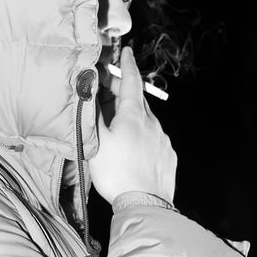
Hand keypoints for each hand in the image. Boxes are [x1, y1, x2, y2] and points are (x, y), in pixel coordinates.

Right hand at [89, 46, 177, 204]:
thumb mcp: (96, 141)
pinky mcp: (168, 157)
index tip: (127, 51)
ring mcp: (163, 141)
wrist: (145, 205)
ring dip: (133, 115)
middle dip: (125, 91)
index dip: (127, 65)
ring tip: (118, 123)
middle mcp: (152, 123)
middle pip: (138, 100)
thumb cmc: (117, 173)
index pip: (132, 81)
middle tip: (110, 89)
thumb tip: (88, 91)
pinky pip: (154, 139)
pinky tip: (133, 147)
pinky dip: (142, 135)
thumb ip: (92, 114)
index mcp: (134, 115)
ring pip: (147, 120)